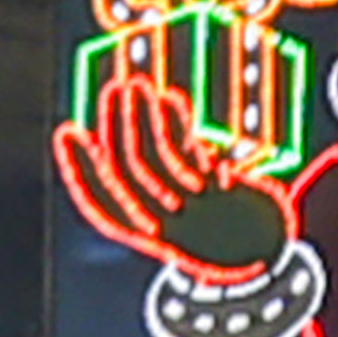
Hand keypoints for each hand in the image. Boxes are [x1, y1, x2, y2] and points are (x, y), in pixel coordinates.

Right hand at [55, 71, 291, 274]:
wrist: (269, 252)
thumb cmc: (221, 230)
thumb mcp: (183, 209)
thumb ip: (160, 178)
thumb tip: (133, 130)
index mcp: (146, 235)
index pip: (100, 205)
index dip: (78, 169)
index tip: (68, 131)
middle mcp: (163, 225)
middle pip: (125, 172)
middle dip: (114, 127)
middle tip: (113, 90)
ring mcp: (190, 211)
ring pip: (152, 159)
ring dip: (142, 117)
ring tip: (139, 85)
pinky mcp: (217, 196)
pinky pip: (186, 154)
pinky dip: (174, 124)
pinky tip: (170, 100)